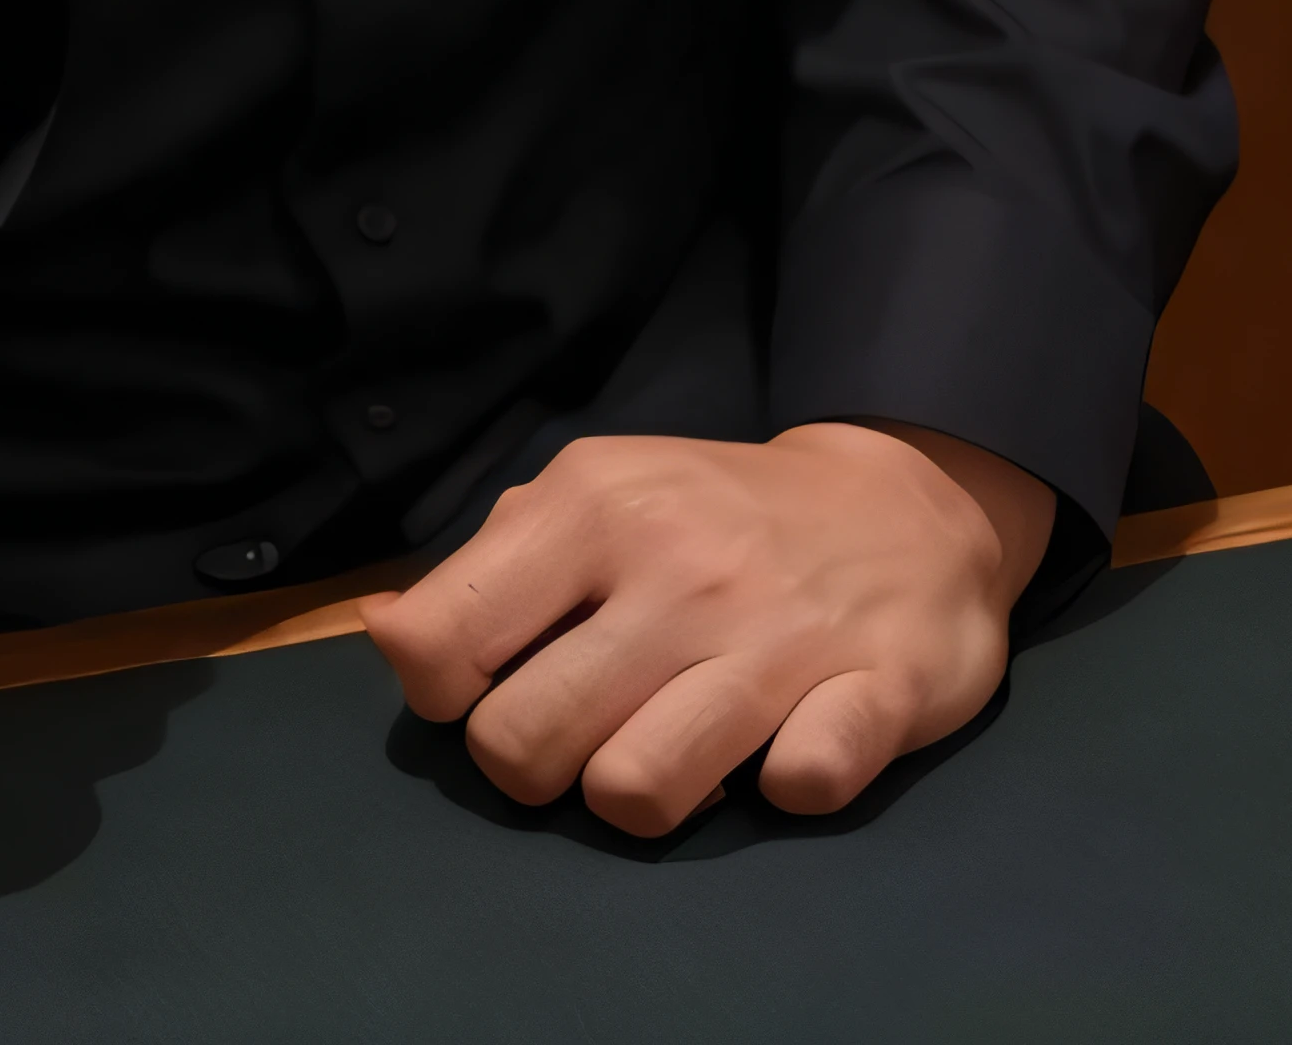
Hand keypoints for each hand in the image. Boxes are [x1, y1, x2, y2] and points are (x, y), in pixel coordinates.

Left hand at [361, 421, 1056, 836]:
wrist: (905, 503)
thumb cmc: (717, 516)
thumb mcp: (598, 496)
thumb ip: (491, 568)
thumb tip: (386, 633)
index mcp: (596, 505)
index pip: (442, 646)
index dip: (446, 696)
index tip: (493, 686)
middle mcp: (679, 567)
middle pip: (523, 747)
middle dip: (534, 768)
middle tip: (583, 733)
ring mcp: (779, 636)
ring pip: (634, 794)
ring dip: (640, 794)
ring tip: (669, 748)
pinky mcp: (875, 696)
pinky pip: (798, 790)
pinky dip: (781, 786)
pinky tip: (783, 742)